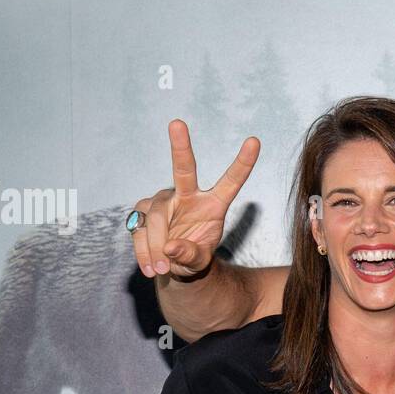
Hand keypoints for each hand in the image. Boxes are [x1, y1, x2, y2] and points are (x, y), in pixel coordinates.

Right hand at [131, 120, 260, 279]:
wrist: (172, 264)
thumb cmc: (193, 256)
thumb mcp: (199, 262)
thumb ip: (191, 256)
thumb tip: (171, 248)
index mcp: (213, 204)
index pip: (231, 182)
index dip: (243, 163)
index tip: (255, 141)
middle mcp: (187, 195)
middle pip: (183, 169)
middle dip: (180, 146)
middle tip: (177, 123)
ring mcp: (163, 199)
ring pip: (156, 218)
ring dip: (156, 247)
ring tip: (162, 270)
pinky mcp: (143, 208)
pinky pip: (139, 230)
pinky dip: (143, 252)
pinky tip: (151, 268)